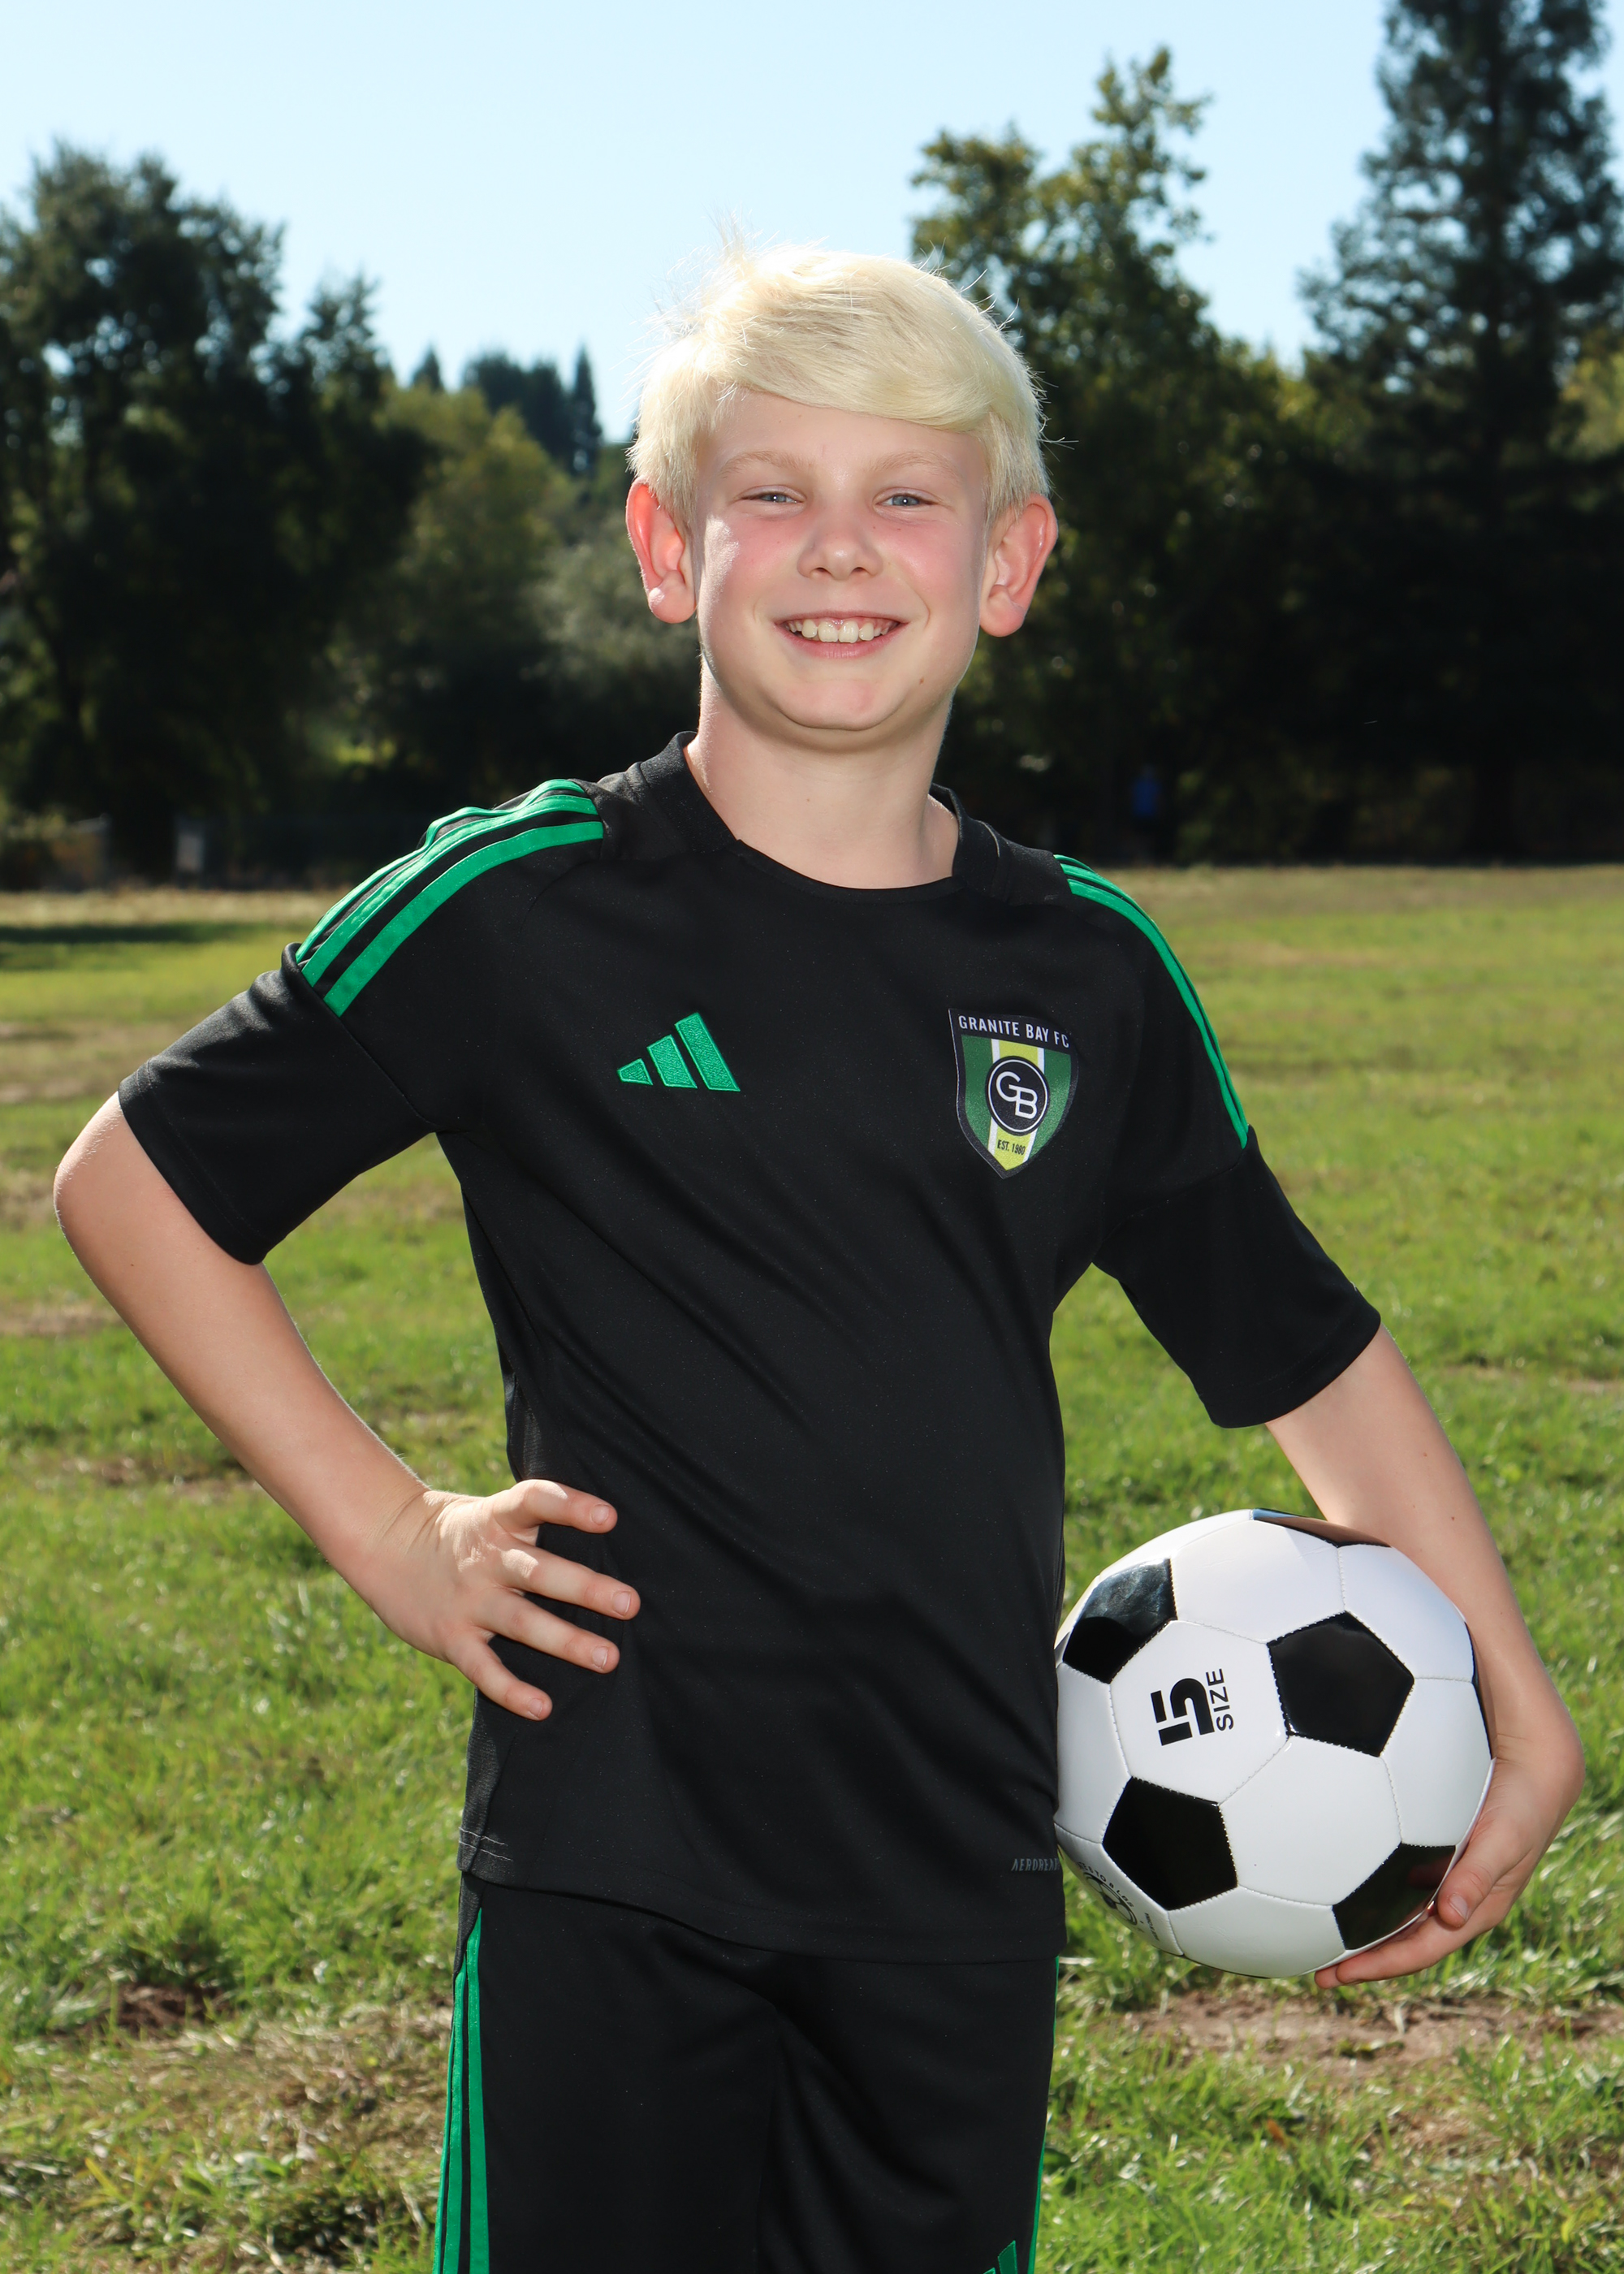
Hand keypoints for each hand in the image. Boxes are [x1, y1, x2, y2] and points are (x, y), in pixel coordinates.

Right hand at [351, 1477, 639, 1720]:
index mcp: (499, 1518)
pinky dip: (511, 1690)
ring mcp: (469, 1600)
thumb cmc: (463, 1531)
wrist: (385, 1545)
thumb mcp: (494, 1512)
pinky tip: (543, 1707)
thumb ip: (539, 1522)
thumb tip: (613, 1535)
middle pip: (540, 1571)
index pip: (535, 1501)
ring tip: (608, 1658)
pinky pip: (483, 1668)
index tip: (608, 1516)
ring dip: (566, 1642)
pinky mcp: (451, 1637)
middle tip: (629, 1604)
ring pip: (522, 1622)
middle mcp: (487, 1558)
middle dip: (585, 1588)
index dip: (570, 1506)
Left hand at [1313, 1710, 1583, 1987]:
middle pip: (1403, 1944)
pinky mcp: (1436, 1859)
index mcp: (1473, 1913)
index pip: (1420, 1951)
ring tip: (1321, 1940)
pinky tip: (1341, 1887)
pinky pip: (1398, 1887)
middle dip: (1363, 1962)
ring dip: (1363, 1934)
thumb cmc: (1520, 1810)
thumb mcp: (1502, 1842)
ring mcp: (1444, 1884)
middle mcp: (1455, 1905)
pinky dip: (1371, 1897)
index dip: (1380, 1966)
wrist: (1531, 1775)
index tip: (1340, 1975)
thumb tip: (1450, 1915)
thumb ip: (1477, 1876)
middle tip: (1318, 1976)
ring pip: (1399, 1920)